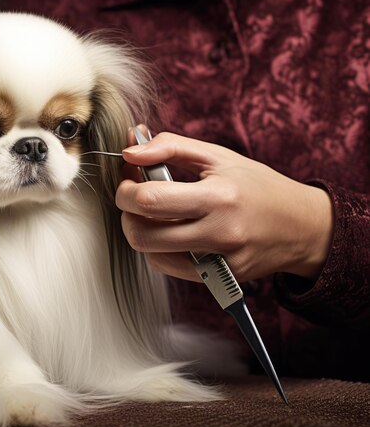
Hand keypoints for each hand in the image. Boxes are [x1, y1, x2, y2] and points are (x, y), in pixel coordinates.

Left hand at [116, 128, 333, 282]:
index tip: (127, 181)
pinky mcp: (219, 279)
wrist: (301, 226)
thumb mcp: (218, 156)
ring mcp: (219, 261)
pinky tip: (171, 231)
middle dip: (125, 214)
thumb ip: (170, 147)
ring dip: (140, 231)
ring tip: (154, 213)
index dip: (125, 190)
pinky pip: (168, 267)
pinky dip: (158, 249)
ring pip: (151, 254)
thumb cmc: (257, 186)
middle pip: (142, 235)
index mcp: (218, 196)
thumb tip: (128, 151)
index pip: (149, 200)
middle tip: (133, 198)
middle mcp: (219, 233)